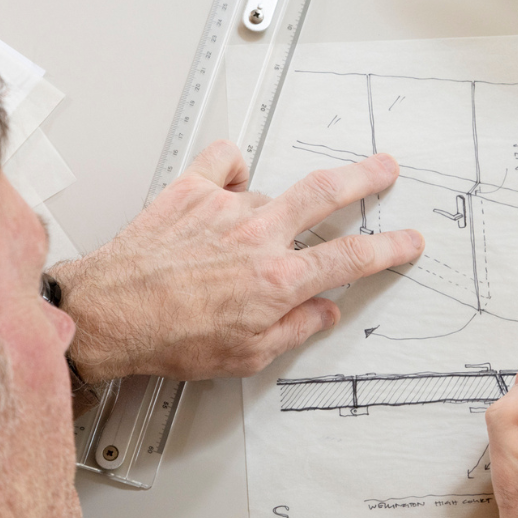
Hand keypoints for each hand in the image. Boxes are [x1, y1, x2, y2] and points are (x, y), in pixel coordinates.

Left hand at [55, 140, 423, 381]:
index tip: (407, 241)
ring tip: (238, 241)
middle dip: (366, 178)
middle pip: (328, 192)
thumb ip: (296, 328)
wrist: (110, 313)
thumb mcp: (247, 356)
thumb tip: (324, 312)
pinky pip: (225, 161)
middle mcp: (258, 236)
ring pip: (270, 192)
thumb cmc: (169, 338)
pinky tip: (230, 186)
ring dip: (268, 212)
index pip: (352, 258)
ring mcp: (227, 207)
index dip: (390, 248)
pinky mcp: (193, 189)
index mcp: (279, 280)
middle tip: (385, 168)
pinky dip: (233, 169)